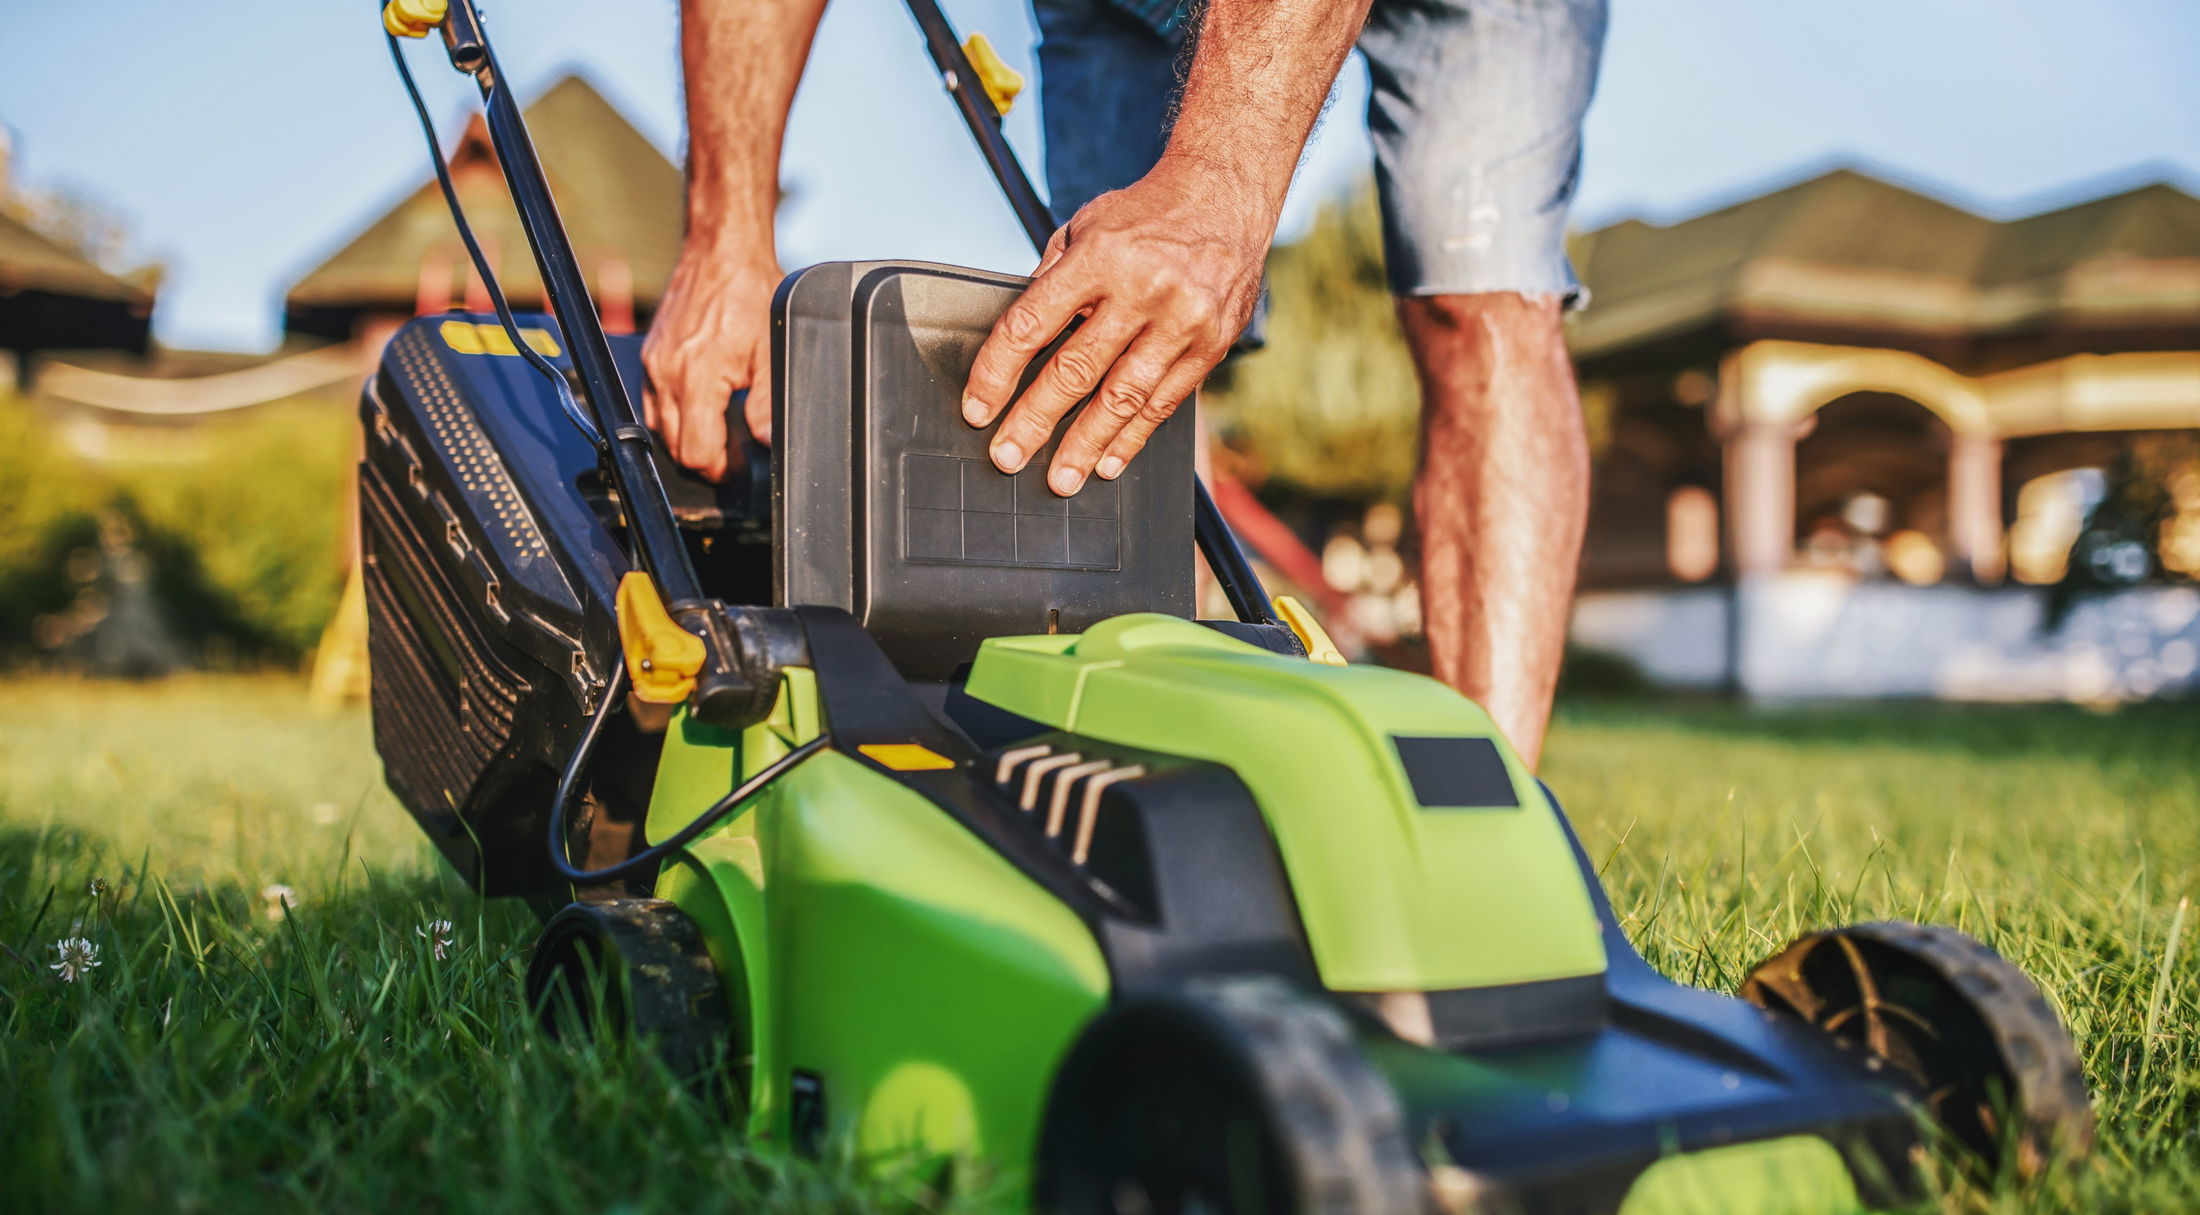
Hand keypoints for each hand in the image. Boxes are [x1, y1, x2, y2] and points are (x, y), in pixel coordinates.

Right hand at [641, 244, 780, 479]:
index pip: (695, 452)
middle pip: (674, 447)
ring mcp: (653, 364)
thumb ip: (767, 402)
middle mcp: (665, 374)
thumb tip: (768, 441)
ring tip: (718, 433)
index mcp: (695, 377)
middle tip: (733, 455)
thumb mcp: (771, 350)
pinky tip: (699, 407)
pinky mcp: (650, 355)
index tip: (739, 464)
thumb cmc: (748, 291)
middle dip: (703, 458)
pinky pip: (652, 402)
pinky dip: (673, 414)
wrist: (722, 251)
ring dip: (686, 438)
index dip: (720, 469)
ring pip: (659, 428)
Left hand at [962, 158, 1272, 495]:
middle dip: (1034, 421)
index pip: (1031, 325)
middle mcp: (1142, 289)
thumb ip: (1053, 279)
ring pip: (1121, 398)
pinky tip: (1108, 462)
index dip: (997, 373)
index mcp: (1097, 257)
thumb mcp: (1087, 226)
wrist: (1226, 194)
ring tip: (1060, 478)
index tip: (978, 408)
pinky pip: (1164, 403)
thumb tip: (1021, 340)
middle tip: (1007, 457)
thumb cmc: (1147, 214)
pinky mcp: (1211, 344)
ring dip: (1085, 445)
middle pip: (1074, 371)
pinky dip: (1132, 438)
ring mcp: (1181, 320)